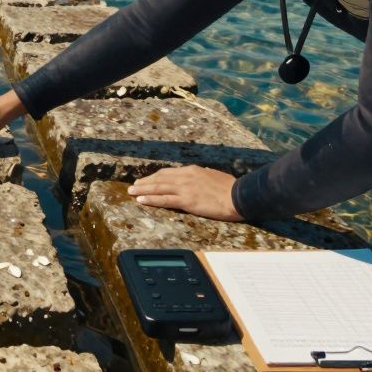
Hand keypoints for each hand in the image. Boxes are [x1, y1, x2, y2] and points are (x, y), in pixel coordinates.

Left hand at [127, 166, 243, 221]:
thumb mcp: (214, 176)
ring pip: (158, 188)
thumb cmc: (231, 188)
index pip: (168, 172)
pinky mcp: (187, 200)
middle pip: (160, 178)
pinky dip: (151, 199)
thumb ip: (202, 176)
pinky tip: (141, 200)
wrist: (239, 196)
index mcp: (192, 170)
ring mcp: (185, 188)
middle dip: (145, 182)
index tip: (147, 179)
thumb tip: (199, 176)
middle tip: (134, 185)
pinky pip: (164, 200)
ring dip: (143, 190)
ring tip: (131, 192)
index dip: (155, 176)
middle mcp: (186, 177)